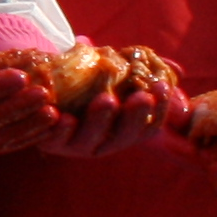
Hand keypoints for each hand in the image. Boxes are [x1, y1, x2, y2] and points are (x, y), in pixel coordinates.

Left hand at [26, 71, 186, 159]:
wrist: (40, 93)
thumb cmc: (84, 85)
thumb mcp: (112, 77)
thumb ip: (138, 71)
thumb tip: (176, 70)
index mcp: (123, 130)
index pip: (149, 125)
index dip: (160, 108)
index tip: (162, 86)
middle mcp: (104, 142)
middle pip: (124, 136)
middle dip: (135, 116)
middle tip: (141, 97)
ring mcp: (77, 145)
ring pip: (92, 140)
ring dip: (100, 120)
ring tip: (107, 100)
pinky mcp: (50, 143)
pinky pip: (55, 140)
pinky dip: (60, 130)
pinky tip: (61, 115)